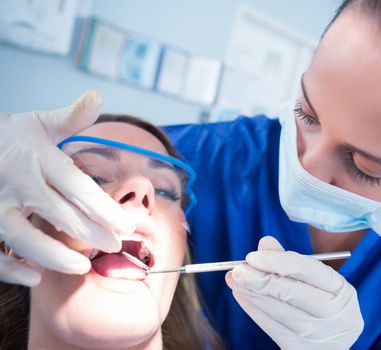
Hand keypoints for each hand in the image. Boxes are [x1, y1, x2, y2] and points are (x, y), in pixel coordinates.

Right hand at [0, 91, 133, 286]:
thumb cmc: (10, 136)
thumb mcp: (39, 122)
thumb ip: (71, 117)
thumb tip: (98, 97)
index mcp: (38, 158)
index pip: (77, 187)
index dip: (104, 208)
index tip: (126, 224)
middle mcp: (17, 182)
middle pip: (60, 213)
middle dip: (91, 233)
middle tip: (116, 245)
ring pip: (23, 236)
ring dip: (54, 255)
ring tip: (82, 266)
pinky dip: (10, 267)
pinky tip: (33, 277)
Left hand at [226, 236, 363, 349]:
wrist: (329, 344)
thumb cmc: (321, 303)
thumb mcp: (315, 282)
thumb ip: (290, 260)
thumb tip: (265, 243)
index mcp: (342, 291)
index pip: (308, 269)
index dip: (278, 260)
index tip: (253, 256)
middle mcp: (336, 315)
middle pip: (292, 292)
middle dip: (261, 279)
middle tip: (238, 270)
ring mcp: (319, 335)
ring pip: (279, 311)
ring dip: (252, 294)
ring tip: (234, 280)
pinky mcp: (300, 348)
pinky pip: (272, 328)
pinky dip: (254, 310)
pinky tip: (241, 296)